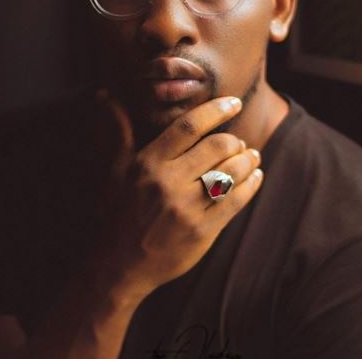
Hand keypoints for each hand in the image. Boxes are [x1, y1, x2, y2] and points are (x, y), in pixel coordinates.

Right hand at [92, 92, 263, 298]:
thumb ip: (118, 131)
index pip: (189, 127)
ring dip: (248, 160)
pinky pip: (235, 202)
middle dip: (234, 140)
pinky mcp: (202, 232)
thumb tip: (105, 94)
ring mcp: (186, 209)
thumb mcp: (113, 170)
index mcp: (148, 163)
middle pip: (216, 147)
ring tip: (253, 155)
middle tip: (240, 141)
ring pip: (230, 173)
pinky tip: (256, 177)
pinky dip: (251, 185)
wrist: (116, 267)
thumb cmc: (115, 213)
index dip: (215, 111)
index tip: (233, 103)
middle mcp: (168, 183)